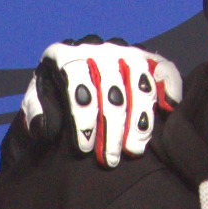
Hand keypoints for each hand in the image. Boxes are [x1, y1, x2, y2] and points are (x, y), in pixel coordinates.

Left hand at [18, 41, 177, 167]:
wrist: (69, 80)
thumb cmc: (53, 96)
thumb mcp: (37, 101)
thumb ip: (36, 111)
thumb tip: (45, 126)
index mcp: (66, 55)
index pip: (78, 84)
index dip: (83, 119)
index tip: (84, 148)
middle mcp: (97, 48)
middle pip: (112, 89)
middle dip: (112, 129)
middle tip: (109, 159)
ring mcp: (124, 51)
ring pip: (139, 83)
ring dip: (140, 119)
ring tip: (134, 149)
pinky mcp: (145, 57)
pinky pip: (164, 69)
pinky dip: (171, 88)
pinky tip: (168, 111)